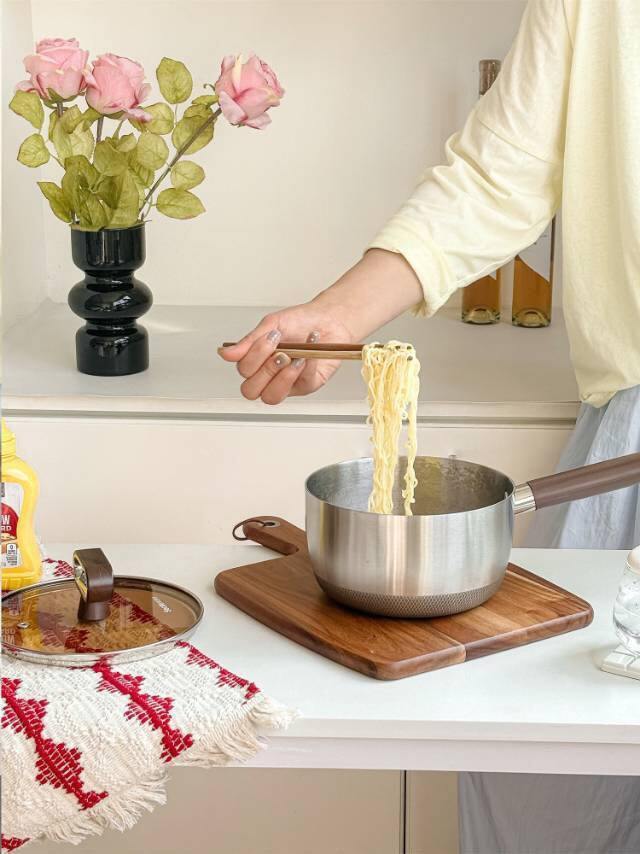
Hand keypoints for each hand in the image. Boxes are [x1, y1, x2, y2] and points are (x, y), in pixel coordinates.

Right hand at [218, 303, 355, 403]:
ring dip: (281, 377)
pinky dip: (304, 367)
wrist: (328, 319)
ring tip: (291, 357)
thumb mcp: (271, 325)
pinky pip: (301, 385)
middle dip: (264, 370)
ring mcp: (287, 384)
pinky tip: (307, 354)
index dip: (253, 357)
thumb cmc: (300, 322)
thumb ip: (248, 342)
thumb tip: (225, 353)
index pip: (243, 372)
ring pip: (271, 397)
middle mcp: (269, 376)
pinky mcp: (307, 386)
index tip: (270, 337)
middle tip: (279, 351)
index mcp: (257, 362)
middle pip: (250, 391)